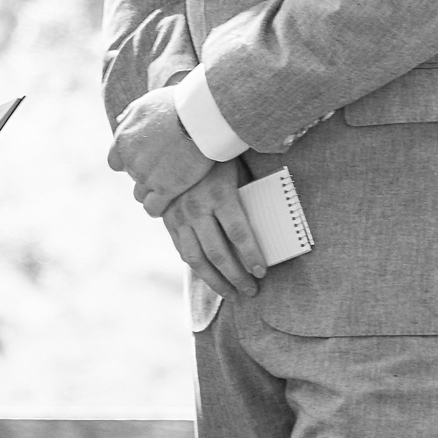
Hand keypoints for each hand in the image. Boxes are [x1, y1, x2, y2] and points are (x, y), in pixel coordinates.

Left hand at [107, 85, 212, 215]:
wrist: (199, 115)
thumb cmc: (177, 104)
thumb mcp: (147, 102)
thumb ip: (131, 116)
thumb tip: (120, 121)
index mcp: (123, 139)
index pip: (116, 162)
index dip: (130, 162)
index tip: (147, 159)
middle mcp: (131, 160)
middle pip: (133, 177)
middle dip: (147, 173)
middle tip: (167, 167)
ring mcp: (147, 176)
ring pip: (140, 194)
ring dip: (153, 190)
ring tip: (171, 183)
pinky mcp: (165, 189)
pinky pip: (152, 208)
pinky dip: (159, 206)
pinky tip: (170, 200)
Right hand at [162, 162, 266, 300]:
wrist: (180, 143)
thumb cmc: (219, 160)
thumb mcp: (238, 175)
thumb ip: (247, 202)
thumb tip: (268, 231)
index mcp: (219, 194)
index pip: (239, 233)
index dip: (252, 255)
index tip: (262, 272)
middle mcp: (196, 207)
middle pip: (218, 252)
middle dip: (236, 276)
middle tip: (251, 291)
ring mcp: (179, 215)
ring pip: (197, 259)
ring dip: (216, 281)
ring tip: (232, 294)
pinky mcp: (168, 221)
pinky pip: (183, 251)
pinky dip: (198, 268)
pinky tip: (211, 277)